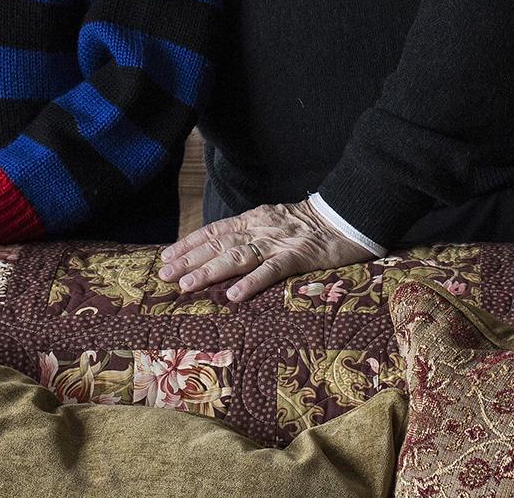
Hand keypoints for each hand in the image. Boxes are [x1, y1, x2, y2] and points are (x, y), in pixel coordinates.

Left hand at [158, 199, 372, 303]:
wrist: (348, 217)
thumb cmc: (312, 225)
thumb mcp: (276, 223)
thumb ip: (253, 234)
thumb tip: (224, 250)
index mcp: (255, 219)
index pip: (214, 231)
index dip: (189, 243)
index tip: (166, 257)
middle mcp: (261, 227)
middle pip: (219, 244)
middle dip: (189, 259)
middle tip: (165, 275)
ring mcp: (279, 242)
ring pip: (238, 256)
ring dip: (210, 271)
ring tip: (187, 286)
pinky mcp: (299, 256)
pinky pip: (271, 270)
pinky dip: (251, 282)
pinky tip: (234, 296)